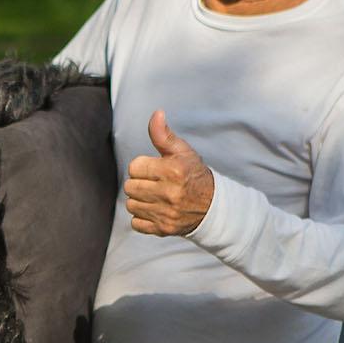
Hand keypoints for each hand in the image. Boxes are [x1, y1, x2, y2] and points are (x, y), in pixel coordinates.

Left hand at [123, 110, 215, 235]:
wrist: (213, 206)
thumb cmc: (194, 174)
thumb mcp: (182, 151)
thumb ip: (163, 134)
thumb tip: (156, 113)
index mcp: (173, 171)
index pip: (134, 167)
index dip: (143, 167)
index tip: (155, 170)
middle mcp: (170, 193)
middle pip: (130, 187)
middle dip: (140, 183)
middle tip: (155, 184)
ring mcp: (167, 213)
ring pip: (131, 205)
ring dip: (140, 200)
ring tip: (156, 197)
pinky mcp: (164, 229)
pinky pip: (136, 223)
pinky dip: (142, 218)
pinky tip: (156, 210)